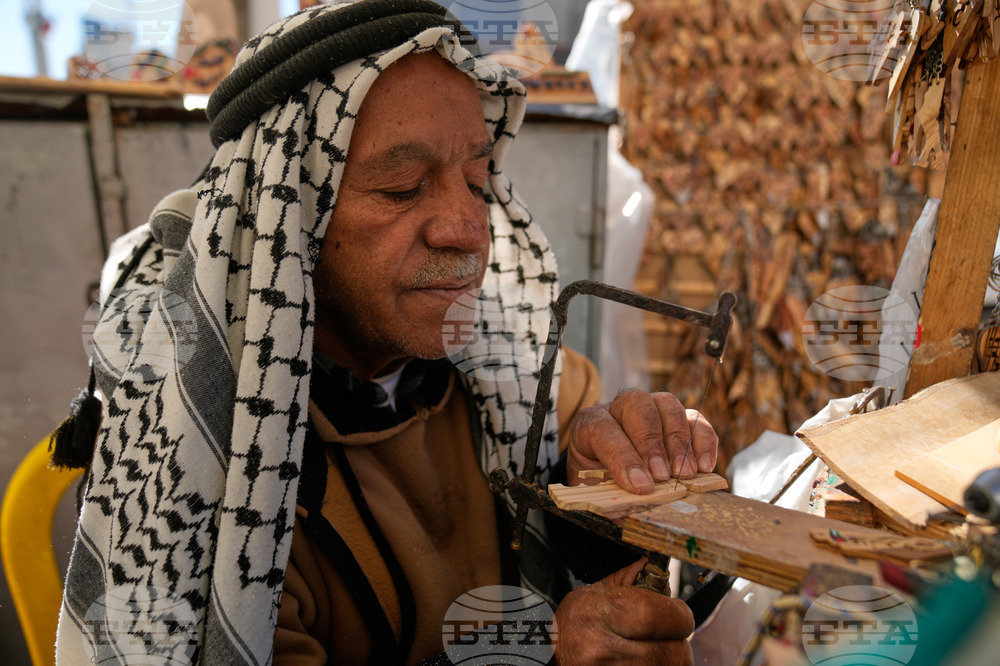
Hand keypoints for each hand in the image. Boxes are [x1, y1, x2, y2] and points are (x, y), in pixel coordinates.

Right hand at [553, 559, 693, 664]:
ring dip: (669, 658)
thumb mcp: (590, 596)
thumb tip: (650, 564)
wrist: (546, 657)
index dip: (679, 615)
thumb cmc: (569, 627)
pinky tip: (645, 660)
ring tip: (653, 649)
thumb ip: (624, 582)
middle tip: (666, 636)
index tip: (678, 614)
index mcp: (599, 616)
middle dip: (677, 642)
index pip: (660, 616)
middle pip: (676, 652)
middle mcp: (605, 652)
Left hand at [566, 390, 717, 493]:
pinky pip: (695, 417)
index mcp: (589, 425)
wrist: (605, 473)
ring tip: (686, 475)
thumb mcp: (595, 491)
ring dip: (679, 441)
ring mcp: (650, 407)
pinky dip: (703, 440)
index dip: (622, 458)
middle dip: (652, 443)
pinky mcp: (676, 417)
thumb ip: (609, 497)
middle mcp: (619, 408)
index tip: (641, 486)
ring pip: (667, 404)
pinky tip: (706, 466)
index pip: (603, 430)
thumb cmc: (599, 482)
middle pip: (636, 404)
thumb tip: (637, 509)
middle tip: (663, 476)